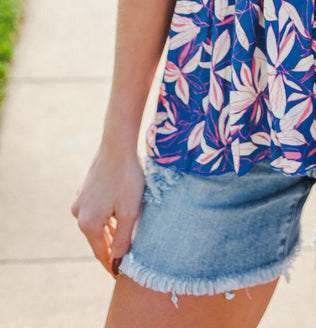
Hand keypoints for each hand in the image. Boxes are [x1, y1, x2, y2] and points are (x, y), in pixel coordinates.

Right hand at [71, 148, 144, 275]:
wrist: (117, 144)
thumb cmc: (127, 178)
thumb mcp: (130, 212)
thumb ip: (123, 240)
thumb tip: (117, 262)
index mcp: (88, 224)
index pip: (101, 253)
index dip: (111, 266)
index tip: (120, 276)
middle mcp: (79, 214)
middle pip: (98, 239)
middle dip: (111, 249)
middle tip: (125, 260)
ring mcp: (79, 201)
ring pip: (97, 224)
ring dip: (110, 232)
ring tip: (124, 239)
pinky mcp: (84, 190)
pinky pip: (96, 211)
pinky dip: (107, 218)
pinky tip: (118, 215)